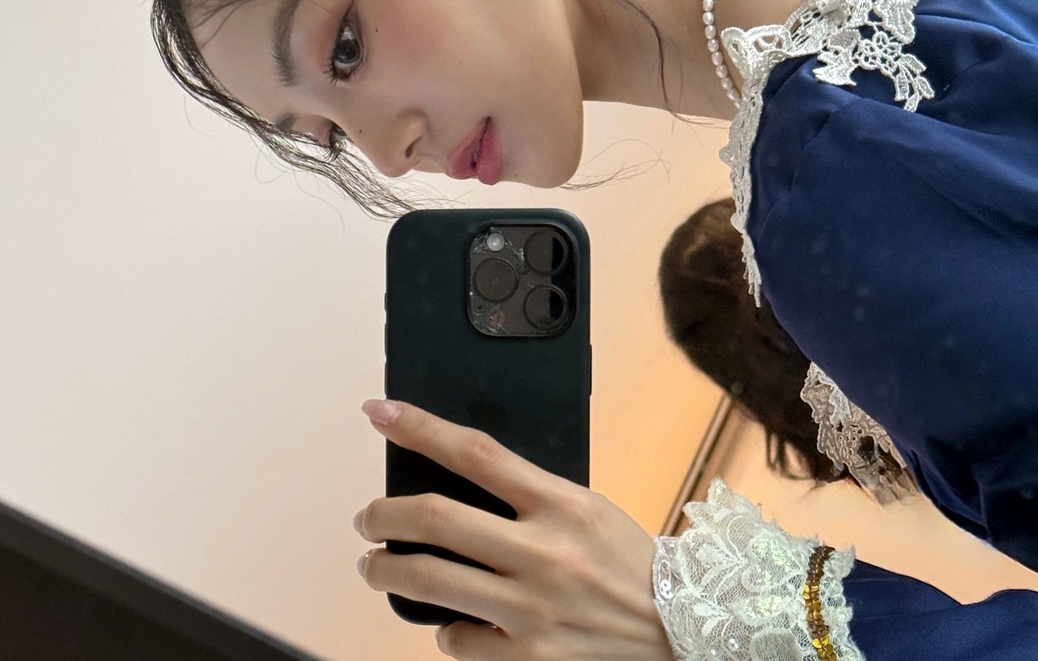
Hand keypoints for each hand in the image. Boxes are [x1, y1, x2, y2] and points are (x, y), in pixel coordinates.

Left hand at [355, 399, 673, 660]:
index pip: (474, 452)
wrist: (682, 629)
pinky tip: (451, 622)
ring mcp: (532, 609)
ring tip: (377, 566)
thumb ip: (525, 495)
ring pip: (429, 581)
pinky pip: (457, 641)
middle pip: (435, 518)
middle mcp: (542, 551)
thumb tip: (454, 484)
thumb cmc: (625, 561)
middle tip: (366, 518)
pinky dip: (444, 629)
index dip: (419, 428)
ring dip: (387, 571)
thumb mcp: (583, 507)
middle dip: (382, 514)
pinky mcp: (529, 658)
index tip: (380, 412)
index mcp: (559, 502)